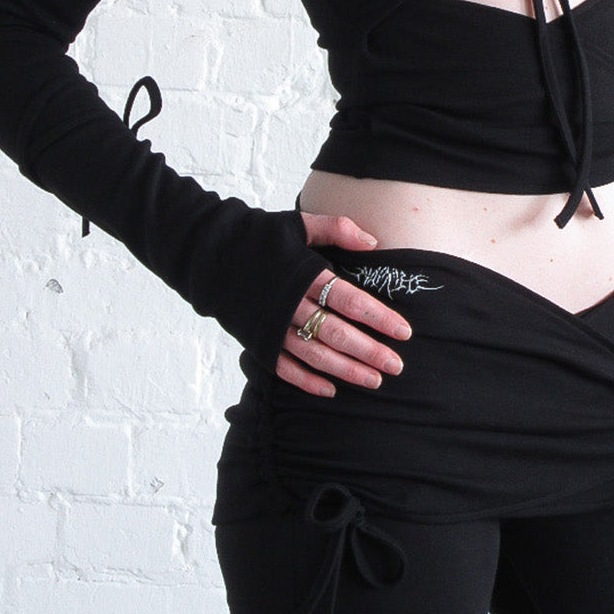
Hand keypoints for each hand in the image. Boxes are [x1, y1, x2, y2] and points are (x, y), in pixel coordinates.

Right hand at [275, 213, 410, 396]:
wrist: (210, 252)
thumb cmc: (260, 237)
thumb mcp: (299, 224)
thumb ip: (337, 229)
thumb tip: (373, 241)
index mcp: (304, 275)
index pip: (350, 301)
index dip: (379, 318)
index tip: (404, 332)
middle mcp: (290, 304)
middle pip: (336, 333)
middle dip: (369, 351)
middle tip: (396, 365)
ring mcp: (272, 326)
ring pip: (315, 354)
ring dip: (345, 370)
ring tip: (373, 381)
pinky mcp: (258, 341)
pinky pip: (284, 368)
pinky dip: (306, 381)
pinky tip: (330, 390)